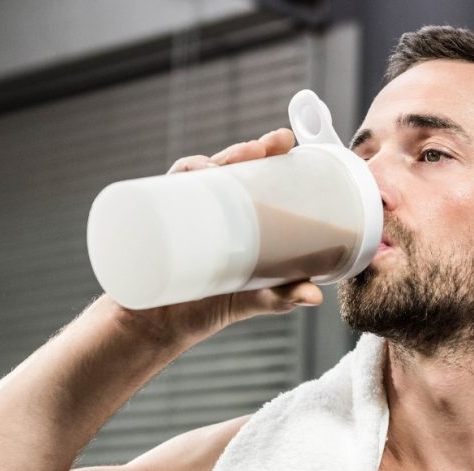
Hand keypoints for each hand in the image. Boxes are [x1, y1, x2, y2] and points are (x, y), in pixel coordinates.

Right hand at [115, 128, 324, 343]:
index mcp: (236, 215)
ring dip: (208, 162)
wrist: (159, 327)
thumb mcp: (254, 299)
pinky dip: (176, 181)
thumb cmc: (209, 306)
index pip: (253, 173)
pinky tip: (191, 180)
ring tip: (222, 168)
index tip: (284, 140)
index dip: (267, 151)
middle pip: (225, 166)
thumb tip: (315, 298)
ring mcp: (182, 213)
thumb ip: (282, 297)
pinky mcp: (157, 224)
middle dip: (243, 151)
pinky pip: (162, 194)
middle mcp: (209, 208)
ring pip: (194, 174)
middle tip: (262, 149)